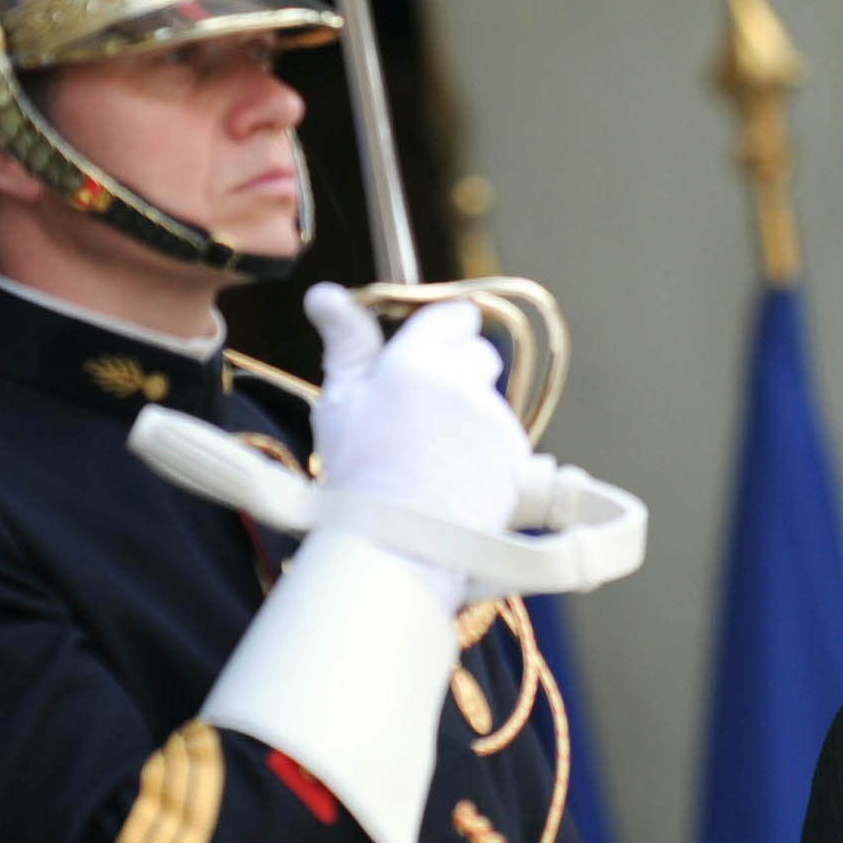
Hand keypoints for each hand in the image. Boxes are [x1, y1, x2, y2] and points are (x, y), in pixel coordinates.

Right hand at [305, 285, 528, 542]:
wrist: (396, 549)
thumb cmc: (357, 477)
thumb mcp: (339, 403)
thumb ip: (345, 342)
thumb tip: (324, 294)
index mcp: (416, 362)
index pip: (454, 316)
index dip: (445, 331)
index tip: (432, 349)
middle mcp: (464, 383)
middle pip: (479, 355)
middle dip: (459, 372)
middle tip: (423, 414)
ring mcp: (495, 422)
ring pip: (490, 402)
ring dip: (471, 418)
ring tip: (434, 458)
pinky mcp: (518, 459)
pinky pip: (506, 442)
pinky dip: (488, 456)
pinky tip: (455, 481)